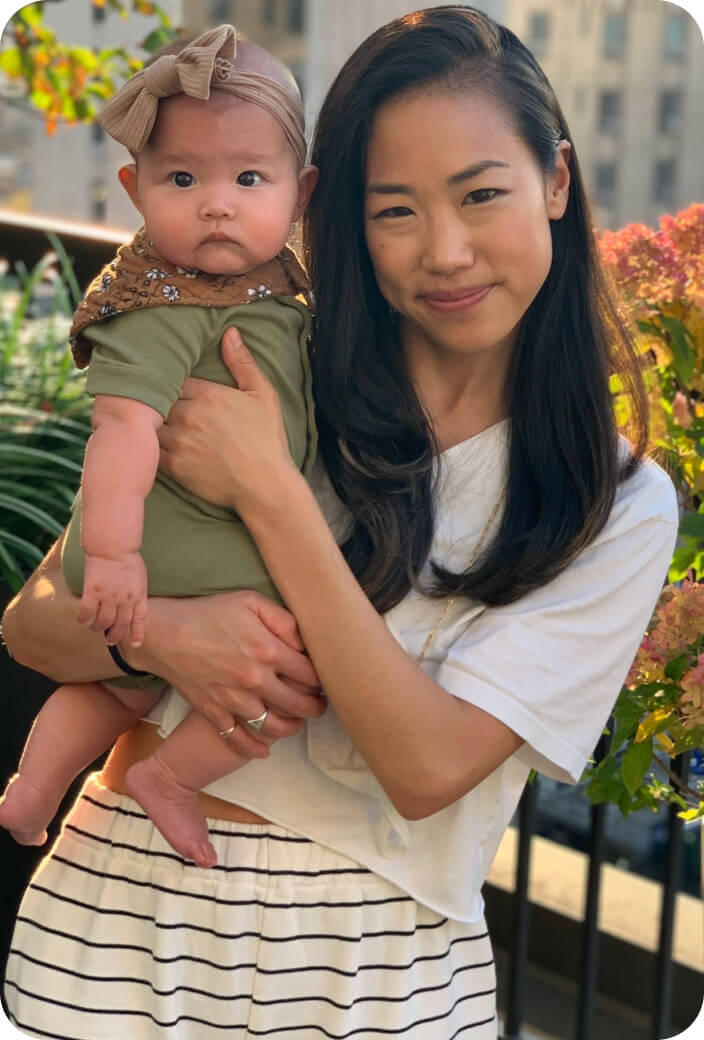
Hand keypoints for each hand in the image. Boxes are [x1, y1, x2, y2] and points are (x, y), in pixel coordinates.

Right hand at [77, 552, 147, 647]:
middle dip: (115, 636)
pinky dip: (83, 618)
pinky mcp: (93, 592)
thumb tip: (132, 602)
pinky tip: (81, 619)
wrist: (114, 546)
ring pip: (103, 622)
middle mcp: (125, 600)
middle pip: (120, 625)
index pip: (140, 619)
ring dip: (97, 627)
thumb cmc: (127, 557)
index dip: (138, 633)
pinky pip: (86, 612)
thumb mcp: (140, 577)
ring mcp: (109, 597)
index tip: (135, 644)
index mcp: (139, 595)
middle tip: (109, 640)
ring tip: (94, 627)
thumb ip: (136, 591)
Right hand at [126, 589, 325, 759]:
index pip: (311, 675)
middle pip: (299, 705)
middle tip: (319, 704)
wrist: (164, 634)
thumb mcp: (250, 602)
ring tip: (298, 721)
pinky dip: (255, 749)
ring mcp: (234, 700)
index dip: (322, 679)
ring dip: (292, 728)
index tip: (323, 679)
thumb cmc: (209, 613)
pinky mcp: (215, 713)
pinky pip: (239, 740)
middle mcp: (255, 680)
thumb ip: (283, 620)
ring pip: (275, 727)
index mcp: (268, 651)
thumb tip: (305, 642)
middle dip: (315, 707)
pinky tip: (265, 749)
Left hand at [158, 327, 297, 513]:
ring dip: (150, 424)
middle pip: (157, 400)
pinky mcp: (174, 466)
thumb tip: (229, 331)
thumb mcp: (263, 395)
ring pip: (150, 424)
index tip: (168, 383)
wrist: (265, 485)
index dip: (168, 381)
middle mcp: (189, 415)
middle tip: (153, 402)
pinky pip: (152, 451)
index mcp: (208, 394)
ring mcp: (179, 441)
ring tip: (148, 423)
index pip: (173, 379)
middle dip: (157, 401)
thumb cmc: (267, 439)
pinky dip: (150, 447)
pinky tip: (151, 446)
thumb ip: (242, 362)